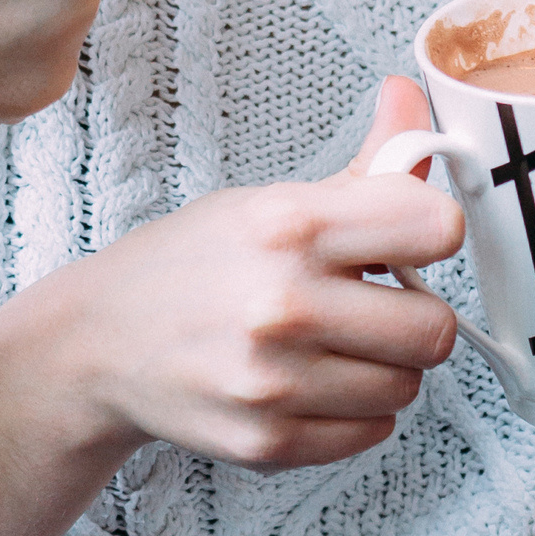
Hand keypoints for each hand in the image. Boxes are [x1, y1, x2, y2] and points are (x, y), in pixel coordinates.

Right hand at [0, 79, 459, 535]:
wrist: (98, 344)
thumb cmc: (191, 265)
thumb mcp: (267, 200)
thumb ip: (361, 163)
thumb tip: (410, 93)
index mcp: (287, 225)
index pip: (436, 227)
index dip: (432, 234)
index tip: (408, 241)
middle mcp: (281, 303)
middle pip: (435, 329)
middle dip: (412, 317)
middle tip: (370, 306)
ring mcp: (273, 380)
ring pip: (407, 387)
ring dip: (381, 368)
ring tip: (330, 347)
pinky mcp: (267, 442)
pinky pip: (372, 432)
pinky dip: (353, 413)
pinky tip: (310, 383)